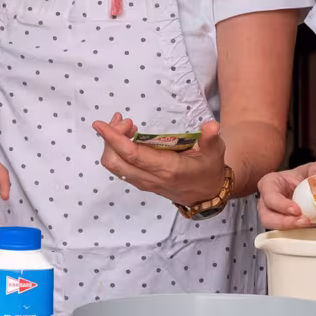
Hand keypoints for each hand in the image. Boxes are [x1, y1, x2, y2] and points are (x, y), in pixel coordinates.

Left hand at [92, 114, 227, 205]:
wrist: (207, 195)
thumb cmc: (209, 170)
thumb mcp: (214, 153)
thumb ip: (210, 139)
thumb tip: (211, 126)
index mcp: (166, 169)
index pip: (132, 154)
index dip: (113, 139)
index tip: (100, 124)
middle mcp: (150, 178)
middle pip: (114, 161)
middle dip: (110, 138)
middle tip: (124, 120)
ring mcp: (144, 182)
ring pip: (115, 166)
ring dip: (112, 144)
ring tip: (126, 125)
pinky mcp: (141, 182)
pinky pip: (120, 168)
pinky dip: (117, 151)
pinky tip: (129, 136)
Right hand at [256, 162, 315, 229]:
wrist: (302, 186)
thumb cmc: (300, 177)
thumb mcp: (310, 169)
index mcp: (268, 184)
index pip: (270, 196)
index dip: (282, 205)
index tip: (297, 210)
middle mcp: (265, 201)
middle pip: (267, 217)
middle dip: (285, 222)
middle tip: (304, 221)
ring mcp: (271, 214)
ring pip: (273, 227)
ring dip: (291, 228)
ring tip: (308, 224)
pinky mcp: (280, 224)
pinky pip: (284, 231)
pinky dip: (296, 230)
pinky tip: (310, 226)